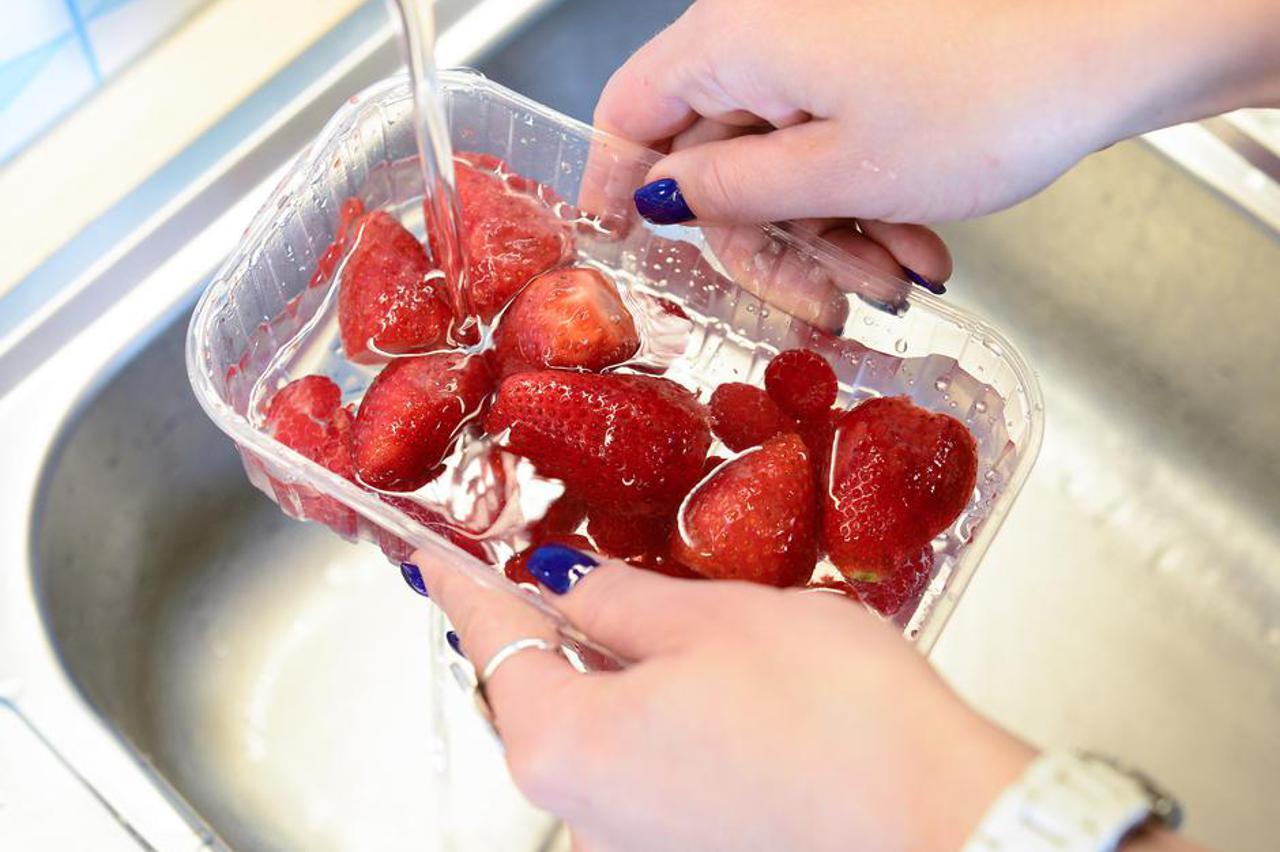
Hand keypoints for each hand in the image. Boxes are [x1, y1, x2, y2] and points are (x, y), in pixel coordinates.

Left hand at [416, 549, 1033, 850]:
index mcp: (564, 747)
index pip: (490, 640)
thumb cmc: (837, 722)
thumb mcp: (714, 619)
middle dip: (557, 630)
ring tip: (681, 630)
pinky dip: (658, 725)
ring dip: (619, 678)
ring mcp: (635, 850)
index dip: (464, 584)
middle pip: (540, 697)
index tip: (438, 557)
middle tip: (581, 570)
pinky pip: (644, 776)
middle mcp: (582, 818)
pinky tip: (718, 694)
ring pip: (599, 737)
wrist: (943, 825)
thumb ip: (621, 600)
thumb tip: (569, 585)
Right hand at [598, 0, 1279, 287]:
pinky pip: (835, 144)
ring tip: (899, 279)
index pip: (630, 111)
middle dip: (777, 246)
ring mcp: (820, 48)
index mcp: (733, 44)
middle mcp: (765, 34)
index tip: (622, 244)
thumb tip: (657, 198)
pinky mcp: (867, 64)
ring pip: (785, 163)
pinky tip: (917, 243)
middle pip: (718, 159)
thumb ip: (727, 194)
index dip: (615, 184)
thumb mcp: (834, 175)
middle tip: (826, 308)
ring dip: (835, 237)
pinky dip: (867, 202)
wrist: (1110, 45)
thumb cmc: (984, 99)